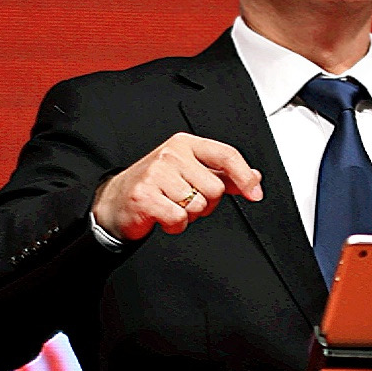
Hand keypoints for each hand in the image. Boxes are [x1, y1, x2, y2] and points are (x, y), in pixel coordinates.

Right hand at [96, 133, 265, 240]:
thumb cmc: (156, 185)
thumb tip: (254, 178)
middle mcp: (171, 154)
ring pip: (198, 206)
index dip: (245, 177)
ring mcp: (156, 174)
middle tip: (186, 201)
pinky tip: (163, 217)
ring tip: (172, 207)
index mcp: (185, 144)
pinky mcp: (146, 196)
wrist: (116, 200)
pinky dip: (175, 225)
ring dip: (189, 215)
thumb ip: (222, 175)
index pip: (226, 156)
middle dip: (207, 203)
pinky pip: (179, 219)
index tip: (255, 194)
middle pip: (215, 189)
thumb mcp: (190, 172)